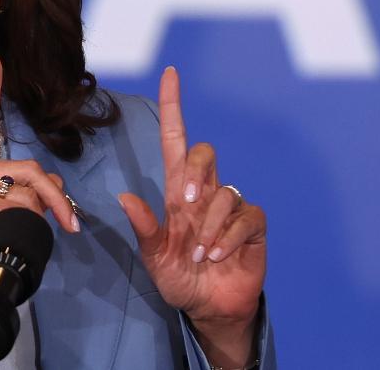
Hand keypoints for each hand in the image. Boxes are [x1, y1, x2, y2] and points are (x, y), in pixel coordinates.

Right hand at [0, 54, 79, 314]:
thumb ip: (17, 197)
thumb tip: (51, 191)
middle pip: (29, 168)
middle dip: (58, 197)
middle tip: (71, 224)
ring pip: (28, 192)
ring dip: (43, 218)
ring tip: (33, 238)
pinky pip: (19, 208)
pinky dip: (26, 228)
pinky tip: (4, 241)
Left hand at [118, 67, 266, 365]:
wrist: (207, 306)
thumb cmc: (178, 276)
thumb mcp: (153, 256)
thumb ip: (143, 228)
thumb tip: (126, 197)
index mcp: (177, 192)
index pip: (176, 140)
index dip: (174, 106)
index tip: (170, 73)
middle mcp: (204, 192)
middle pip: (204, 153)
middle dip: (197, 171)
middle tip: (187, 203)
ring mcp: (230, 208)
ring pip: (225, 193)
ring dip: (209, 227)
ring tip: (200, 255)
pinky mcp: (253, 227)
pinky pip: (246, 217)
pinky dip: (229, 238)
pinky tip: (219, 256)